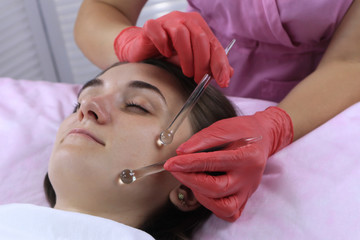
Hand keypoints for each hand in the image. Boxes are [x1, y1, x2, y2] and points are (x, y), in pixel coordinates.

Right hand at [114, 11, 232, 86]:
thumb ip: (210, 66)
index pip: (214, 45)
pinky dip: (163, 44)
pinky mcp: (150, 26)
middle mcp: (184, 20)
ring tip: (186, 72)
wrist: (142, 51)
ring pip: (181, 34)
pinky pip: (158, 32)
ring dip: (186, 57)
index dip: (220, 64)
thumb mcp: (192, 62)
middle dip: (202, 63)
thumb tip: (228, 74)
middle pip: (200, 38)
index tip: (222, 82)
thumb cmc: (168, 55)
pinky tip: (165, 55)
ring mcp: (167, 21)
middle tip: (199, 79)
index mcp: (198, 27)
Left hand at [164, 107, 293, 221]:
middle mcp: (249, 177)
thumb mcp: (224, 127)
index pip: (213, 163)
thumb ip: (203, 139)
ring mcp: (248, 190)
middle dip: (190, 179)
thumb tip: (181, 152)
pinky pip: (230, 213)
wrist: (264, 137)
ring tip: (191, 179)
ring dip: (201, 196)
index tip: (171, 163)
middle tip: (175, 169)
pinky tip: (205, 193)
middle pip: (216, 188)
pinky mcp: (245, 197)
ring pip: (224, 207)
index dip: (188, 164)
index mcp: (247, 156)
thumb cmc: (244, 131)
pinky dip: (214, 207)